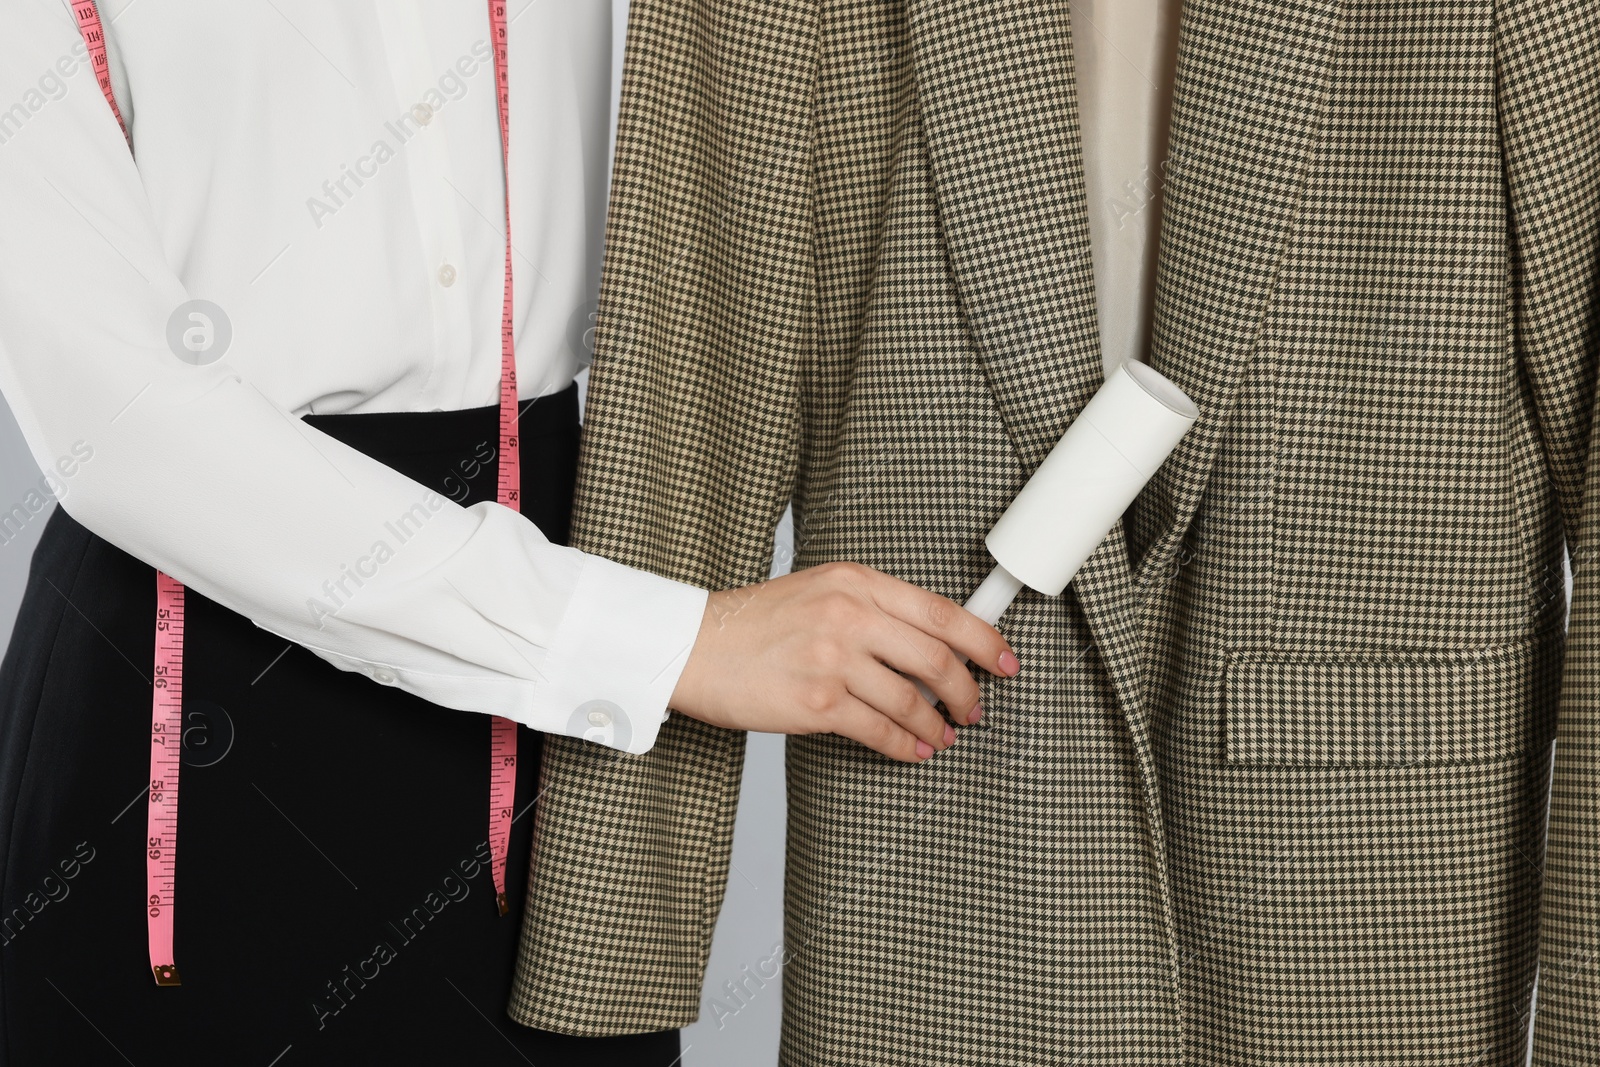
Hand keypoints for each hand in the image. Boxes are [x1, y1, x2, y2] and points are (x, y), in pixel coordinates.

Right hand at [668, 561, 1020, 761]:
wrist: (693, 646)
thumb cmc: (754, 623)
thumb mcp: (819, 591)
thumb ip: (872, 609)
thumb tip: (930, 646)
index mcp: (855, 581)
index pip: (941, 611)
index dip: (985, 640)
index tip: (1005, 661)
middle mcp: (848, 615)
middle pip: (936, 658)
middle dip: (966, 691)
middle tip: (974, 708)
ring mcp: (833, 660)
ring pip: (911, 700)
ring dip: (936, 724)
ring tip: (943, 735)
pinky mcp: (816, 704)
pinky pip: (879, 731)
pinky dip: (904, 746)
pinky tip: (913, 750)